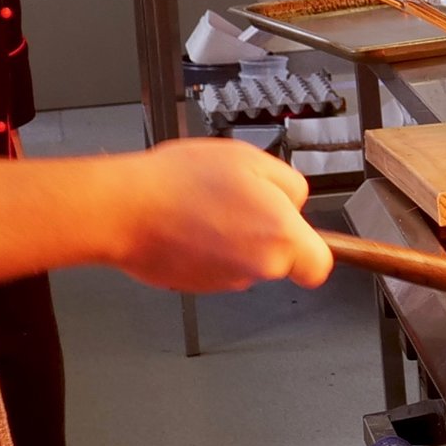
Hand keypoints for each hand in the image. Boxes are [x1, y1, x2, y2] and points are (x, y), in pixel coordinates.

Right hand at [99, 140, 333, 293]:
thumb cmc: (181, 182)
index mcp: (281, 237)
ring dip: (232, 238)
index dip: (312, 247)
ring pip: (245, 261)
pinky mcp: (196, 286)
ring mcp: (225, 281)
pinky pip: (214, 266)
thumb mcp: (251, 159)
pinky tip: (187, 222)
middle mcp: (258, 267)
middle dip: (264, 231)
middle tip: (238, 199)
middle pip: (278, 258)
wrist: (125, 209)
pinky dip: (206, 248)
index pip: (319, 266)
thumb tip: (295, 203)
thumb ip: (289, 185)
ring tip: (205, 205)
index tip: (302, 233)